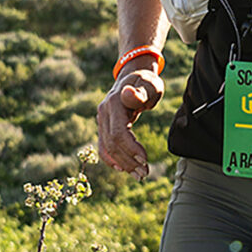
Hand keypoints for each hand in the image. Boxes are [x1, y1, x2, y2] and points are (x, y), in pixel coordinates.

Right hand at [97, 62, 163, 176]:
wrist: (133, 76)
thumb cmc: (146, 82)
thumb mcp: (149, 83)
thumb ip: (142, 91)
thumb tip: (128, 94)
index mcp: (114, 104)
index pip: (118, 132)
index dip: (130, 149)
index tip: (145, 160)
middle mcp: (104, 113)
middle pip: (112, 143)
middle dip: (128, 161)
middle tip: (145, 174)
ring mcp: (101, 120)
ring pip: (107, 147)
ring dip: (122, 164)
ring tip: (139, 175)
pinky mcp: (104, 126)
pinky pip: (103, 146)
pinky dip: (112, 160)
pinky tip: (124, 169)